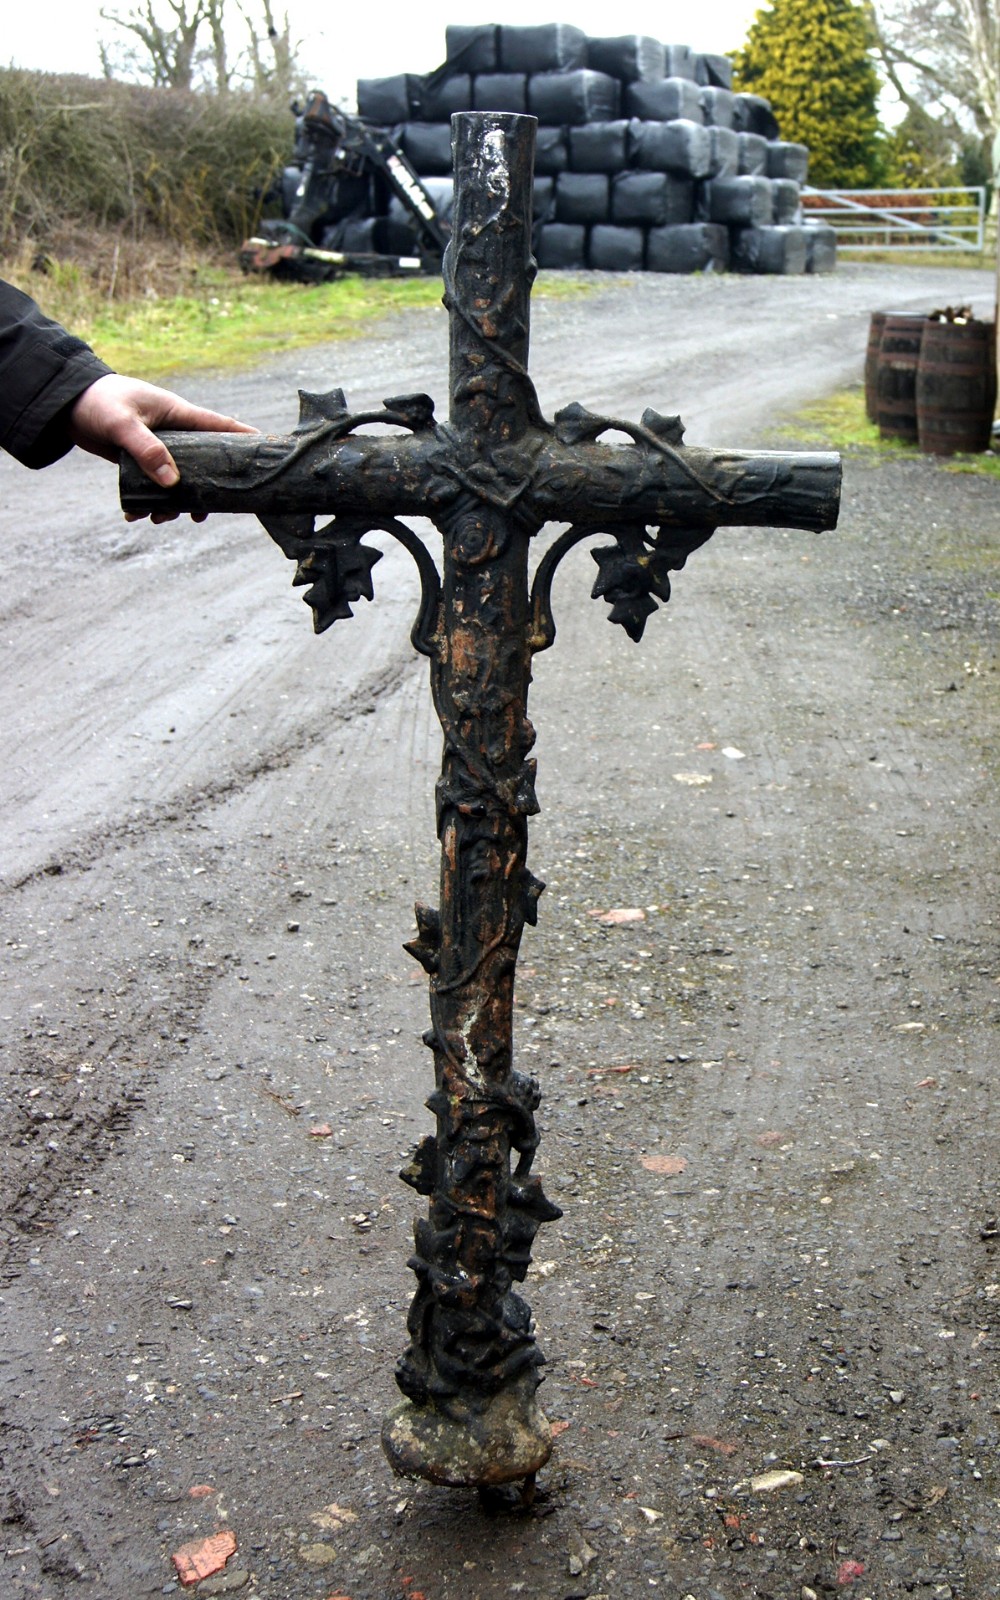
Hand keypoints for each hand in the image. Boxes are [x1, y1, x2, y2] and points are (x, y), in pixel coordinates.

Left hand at [68, 374, 257, 522]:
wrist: (66, 404)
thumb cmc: (99, 402)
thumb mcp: (123, 424)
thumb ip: (147, 450)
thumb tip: (172, 483)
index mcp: (178, 415)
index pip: (220, 426)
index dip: (246, 438)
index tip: (268, 452)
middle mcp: (174, 433)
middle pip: (204, 463)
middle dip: (206, 490)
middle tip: (205, 513)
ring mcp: (159, 448)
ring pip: (178, 481)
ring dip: (173, 503)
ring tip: (162, 518)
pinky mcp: (141, 461)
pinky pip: (153, 486)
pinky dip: (148, 503)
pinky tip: (138, 515)